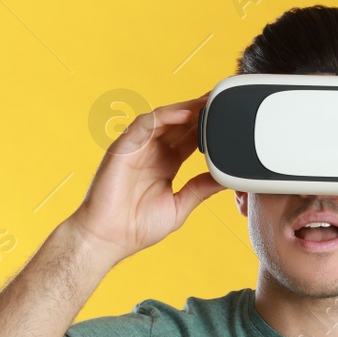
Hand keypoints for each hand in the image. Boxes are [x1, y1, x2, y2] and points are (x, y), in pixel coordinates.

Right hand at [67, 93, 224, 263]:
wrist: (108, 239)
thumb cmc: (137, 227)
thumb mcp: (179, 206)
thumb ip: (200, 189)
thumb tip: (226, 179)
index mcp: (166, 163)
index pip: (190, 137)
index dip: (208, 125)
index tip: (229, 116)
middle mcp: (152, 151)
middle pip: (179, 122)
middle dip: (201, 109)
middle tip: (223, 97)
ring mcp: (138, 147)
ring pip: (164, 117)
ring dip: (186, 107)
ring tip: (208, 101)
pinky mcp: (123, 147)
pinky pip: (145, 124)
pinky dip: (165, 116)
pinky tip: (185, 114)